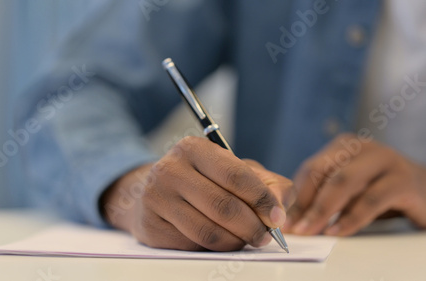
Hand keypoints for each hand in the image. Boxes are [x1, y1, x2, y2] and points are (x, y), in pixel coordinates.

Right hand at [101, 136, 293, 250]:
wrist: (154, 191)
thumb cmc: (202, 179)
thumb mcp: (236, 170)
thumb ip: (268, 183)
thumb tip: (278, 207)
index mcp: (193, 148)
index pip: (235, 175)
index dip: (262, 199)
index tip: (277, 217)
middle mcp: (170, 169)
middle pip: (223, 206)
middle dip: (252, 227)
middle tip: (265, 236)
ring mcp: (157, 198)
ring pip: (208, 231)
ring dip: (236, 241)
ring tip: (245, 239)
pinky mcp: (150, 226)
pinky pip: (192, 246)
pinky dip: (214, 248)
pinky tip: (220, 240)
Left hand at [284, 133, 425, 235]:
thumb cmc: (381, 191)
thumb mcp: (350, 189)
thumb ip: (324, 195)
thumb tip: (292, 216)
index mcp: (344, 145)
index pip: (311, 169)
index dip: (295, 196)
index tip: (282, 219)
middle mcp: (363, 147)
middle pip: (322, 172)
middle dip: (304, 203)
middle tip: (294, 228)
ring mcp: (385, 160)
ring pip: (343, 183)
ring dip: (322, 211)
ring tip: (310, 231)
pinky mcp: (403, 181)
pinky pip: (370, 200)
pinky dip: (350, 218)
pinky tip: (337, 231)